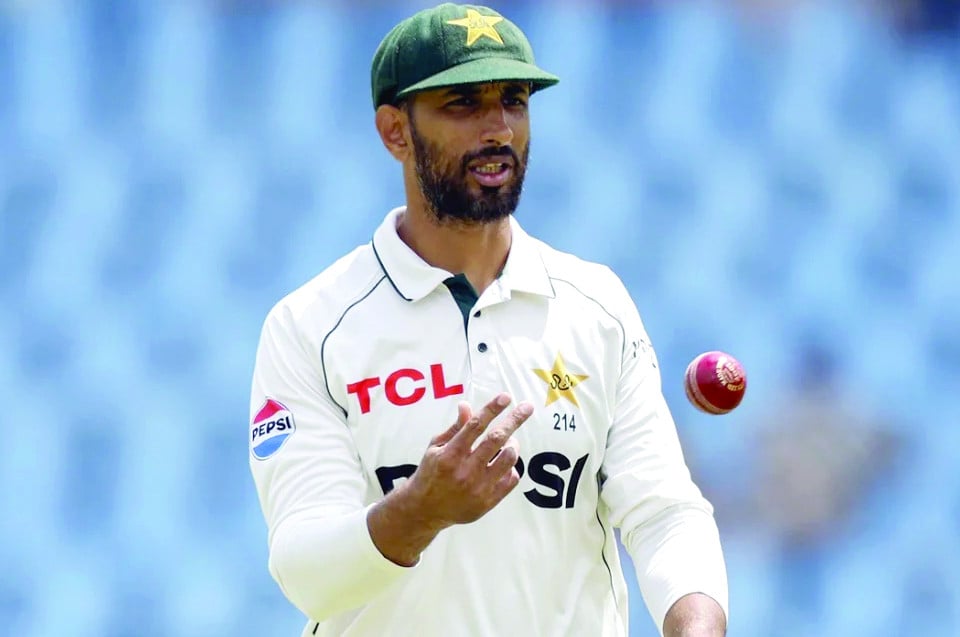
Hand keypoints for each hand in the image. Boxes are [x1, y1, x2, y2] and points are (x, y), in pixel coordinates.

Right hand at [407, 392, 533, 528]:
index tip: (506, 397)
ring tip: (508, 441)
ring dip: (513, 444)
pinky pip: (511, 478)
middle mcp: (465, 471)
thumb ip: (455, 428)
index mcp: (450, 455)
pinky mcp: (487, 502)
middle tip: (527, 407)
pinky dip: (511, 467)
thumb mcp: (436, 448)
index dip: (492, 409)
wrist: (425, 511)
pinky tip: (502, 464)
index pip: (475, 426)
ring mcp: (478, 488)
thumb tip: (466, 405)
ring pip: (509, 458)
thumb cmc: (430, 473)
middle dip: (514, 419)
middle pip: (497, 439)